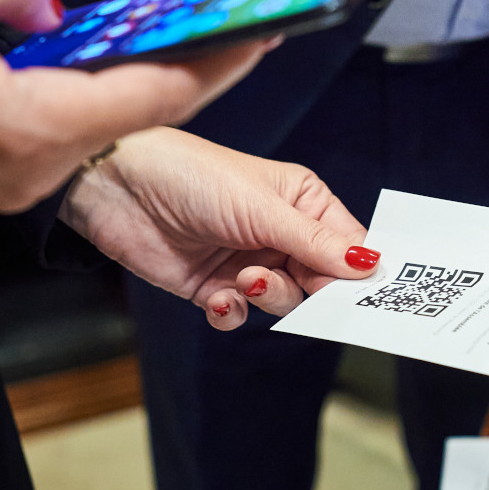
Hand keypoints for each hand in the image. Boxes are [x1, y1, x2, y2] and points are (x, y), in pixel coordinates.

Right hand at [0, 0, 272, 231]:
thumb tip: (57, 1)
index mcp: (29, 125)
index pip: (155, 95)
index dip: (218, 62)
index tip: (265, 33)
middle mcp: (34, 167)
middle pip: (138, 113)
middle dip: (192, 68)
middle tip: (239, 27)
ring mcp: (17, 182)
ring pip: (102, 123)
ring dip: (138, 80)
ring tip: (176, 34)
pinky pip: (64, 132)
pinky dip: (91, 96)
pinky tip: (95, 60)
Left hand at [57, 127, 375, 329]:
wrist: (117, 185)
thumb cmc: (194, 175)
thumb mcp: (261, 208)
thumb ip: (315, 242)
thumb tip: (371, 264)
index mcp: (302, 203)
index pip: (347, 245)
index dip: (358, 272)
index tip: (365, 298)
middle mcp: (279, 233)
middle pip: (320, 280)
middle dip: (310, 290)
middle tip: (293, 287)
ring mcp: (246, 261)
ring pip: (282, 300)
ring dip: (268, 296)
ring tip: (245, 279)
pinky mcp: (212, 286)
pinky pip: (239, 315)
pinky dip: (233, 313)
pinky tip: (220, 299)